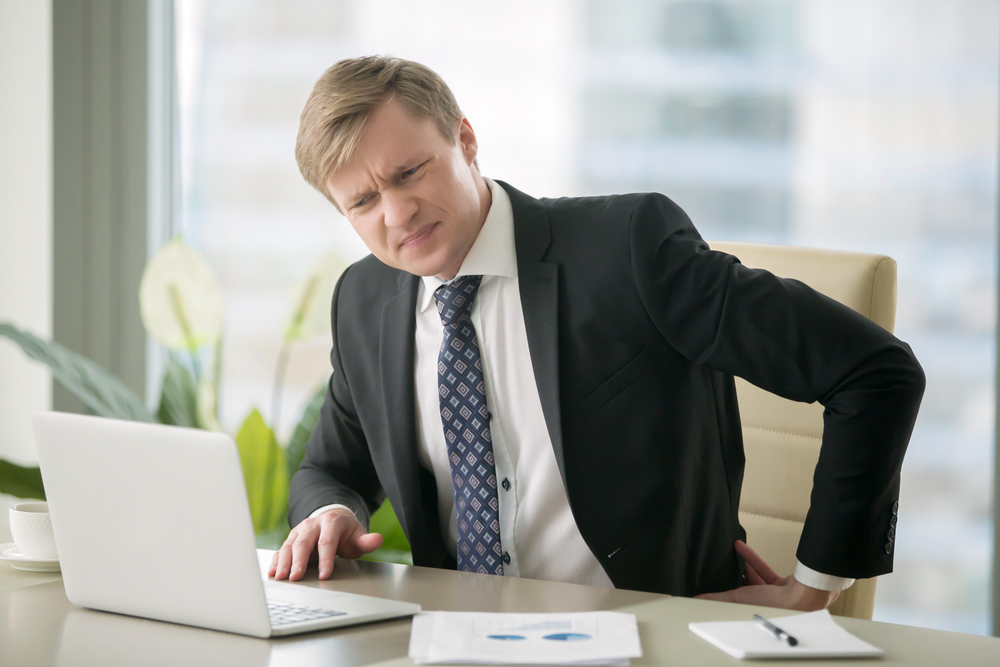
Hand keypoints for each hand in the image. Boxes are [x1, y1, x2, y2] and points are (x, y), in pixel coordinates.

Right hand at [268, 508, 383, 581]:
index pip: (327, 542)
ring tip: (280, 577)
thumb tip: (377, 540)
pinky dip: (275, 561)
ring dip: (283, 562)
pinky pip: (281, 549)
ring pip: (289, 546)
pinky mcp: (291, 539)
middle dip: (299, 561)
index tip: (324, 575)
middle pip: (303, 543)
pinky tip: (272, 572)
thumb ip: (366, 541)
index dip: (325, 559)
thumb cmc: (346, 533)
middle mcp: (312, 524)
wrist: (332, 519)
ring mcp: (299, 531)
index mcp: (331, 522)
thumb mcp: (358, 535)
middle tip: (296, 578)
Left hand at [694, 540, 838, 610]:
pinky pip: (763, 569)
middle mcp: (762, 605)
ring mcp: (773, 594)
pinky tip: (741, 547)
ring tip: (730, 551)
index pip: (733, 602)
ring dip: (742, 564)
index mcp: (751, 611)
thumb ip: (718, 598)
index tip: (713, 583)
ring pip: (754, 577)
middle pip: (744, 589)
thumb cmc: (775, 603)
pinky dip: (752, 558)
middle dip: (734, 577)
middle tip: (722, 567)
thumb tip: (697, 600)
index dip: (723, 592)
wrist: (804, 593)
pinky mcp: (781, 583)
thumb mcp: (738, 598)